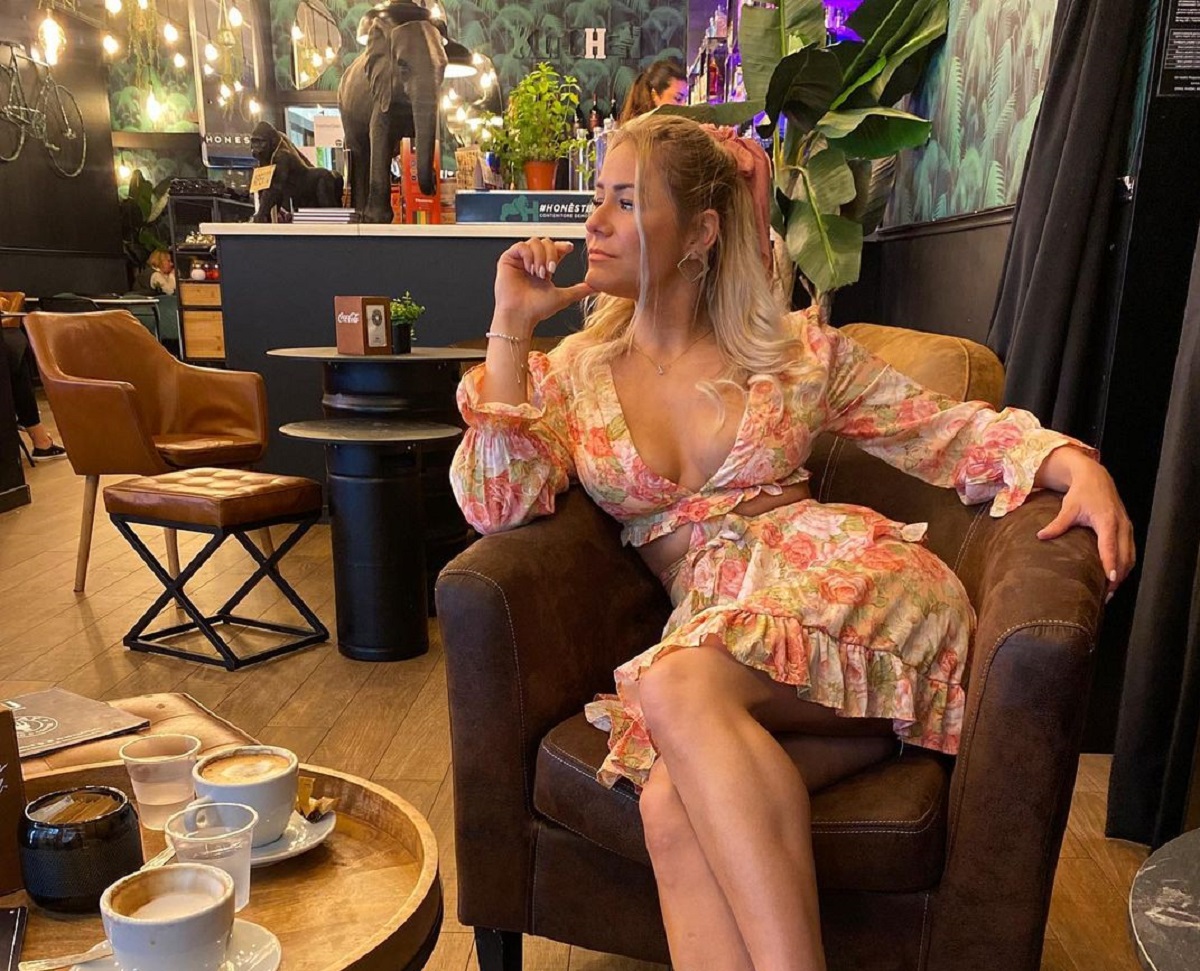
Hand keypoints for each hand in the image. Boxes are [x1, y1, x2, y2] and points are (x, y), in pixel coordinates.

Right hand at [493, 238, 593, 333]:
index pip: (555, 249)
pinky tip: (529, 268)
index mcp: (545, 268)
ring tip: (538, 273)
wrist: (520, 315)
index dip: (562, 246)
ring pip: (535, 242)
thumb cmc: (537, 309)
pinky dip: (528, 255)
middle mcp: (533, 262)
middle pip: (546, 242)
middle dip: (551, 254)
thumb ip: (579, 290)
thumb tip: (596, 287)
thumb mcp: (563, 297)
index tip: (569, 248)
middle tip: (550, 271)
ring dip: (540, 257)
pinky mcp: (508, 259)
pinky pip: (520, 246)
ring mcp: (520, 260)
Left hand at [1035, 448, 1135, 600]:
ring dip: (1123, 574)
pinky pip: (1130, 552)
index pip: (1111, 546)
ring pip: (1130, 556)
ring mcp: (1127, 528)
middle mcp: (1121, 525)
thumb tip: (1040, 536)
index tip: (1110, 579)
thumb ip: (1057, 524)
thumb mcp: (1068, 507)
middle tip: (1106, 595)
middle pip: (1125, 556)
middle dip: (1118, 577)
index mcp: (1107, 520)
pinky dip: (1125, 566)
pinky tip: (1115, 578)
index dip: (1111, 563)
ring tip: (1109, 592)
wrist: (1096, 477)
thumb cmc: (1082, 493)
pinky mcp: (1127, 530)